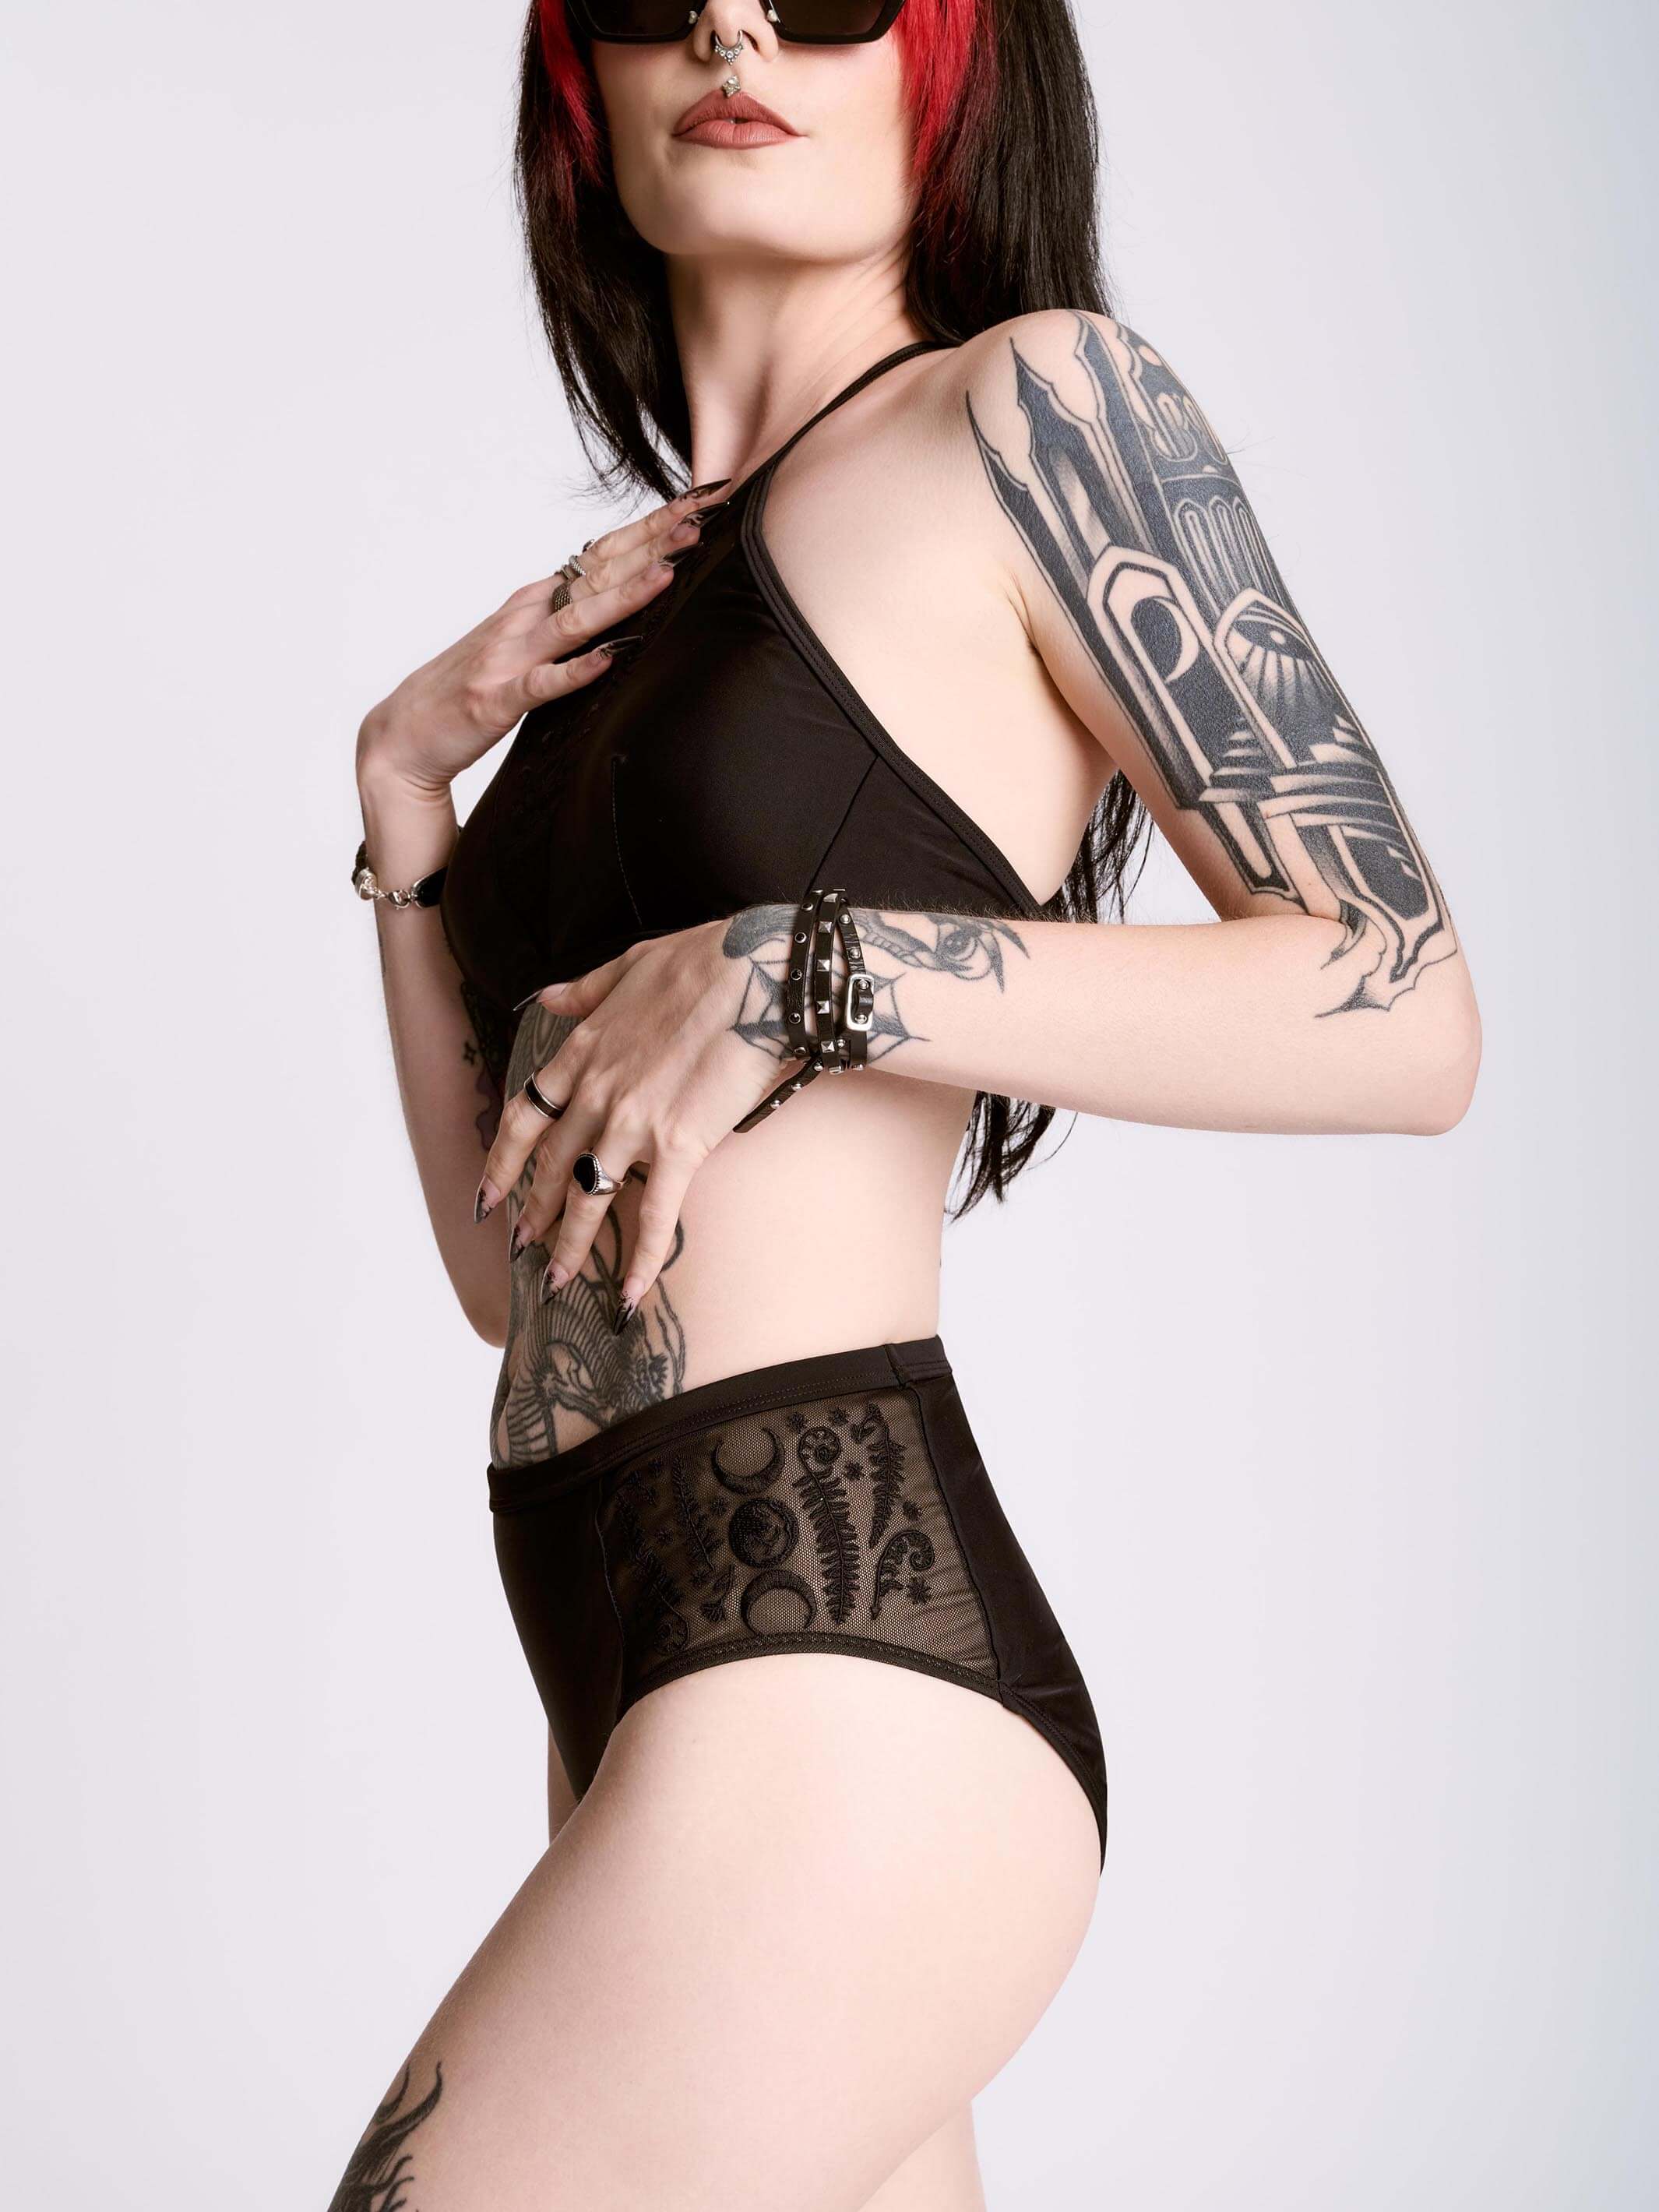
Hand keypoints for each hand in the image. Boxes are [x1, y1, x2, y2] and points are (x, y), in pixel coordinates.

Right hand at [354, 482, 726, 794]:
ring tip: (667, 574)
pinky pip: (546, 683)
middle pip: (597, 573)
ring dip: (624, 596)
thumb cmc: (471, 686)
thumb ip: (566, 618)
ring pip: (577, 619)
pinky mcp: (500, 698)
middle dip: (650, 546)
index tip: (694, 506)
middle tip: (698, 521)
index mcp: (536, 600)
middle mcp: (525, 617)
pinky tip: (612, 657)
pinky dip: (579, 670)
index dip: (648, 529)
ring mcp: (511, 655)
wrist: (405, 733)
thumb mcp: (524, 641)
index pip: (601, 554)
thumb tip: (622, 595)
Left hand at [475, 913, 796, 1323]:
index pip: (525, 1117)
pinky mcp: (679, 1143)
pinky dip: (640, 1258)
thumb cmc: (703, 960)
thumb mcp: (627, 965)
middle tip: (520, 1248)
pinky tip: (630, 1294)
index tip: (487, 1194)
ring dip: (570, 1245)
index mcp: (583, 1052)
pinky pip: (653, 1214)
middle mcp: (597, 1093)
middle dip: (531, 1212)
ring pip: (589, 1197)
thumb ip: (583, 992)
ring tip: (557, 1282)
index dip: (501, 1162)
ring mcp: (633, 1122)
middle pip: (551, 1165)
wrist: (757, 970)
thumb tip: (546, 999)